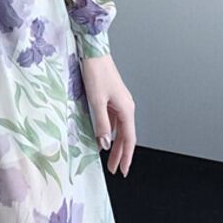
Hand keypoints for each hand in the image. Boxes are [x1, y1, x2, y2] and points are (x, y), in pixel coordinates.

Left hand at [79, 53, 136, 176]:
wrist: (93, 52)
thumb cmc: (96, 72)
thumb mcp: (96, 101)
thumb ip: (101, 123)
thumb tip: (106, 143)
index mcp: (126, 109)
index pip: (129, 139)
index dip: (126, 156)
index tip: (123, 170)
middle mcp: (126, 106)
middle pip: (125, 136)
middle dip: (121, 154)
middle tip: (115, 169)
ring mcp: (119, 102)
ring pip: (119, 128)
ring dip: (114, 143)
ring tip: (109, 158)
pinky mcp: (112, 97)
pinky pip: (113, 119)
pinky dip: (109, 130)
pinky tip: (102, 136)